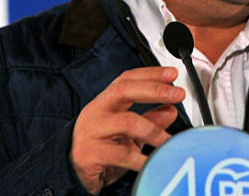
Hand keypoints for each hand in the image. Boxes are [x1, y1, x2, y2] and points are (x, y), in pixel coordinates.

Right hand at [70, 67, 185, 193]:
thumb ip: (150, 119)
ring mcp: (91, 131)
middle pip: (124, 90)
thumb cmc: (101, 149)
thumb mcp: (129, 133)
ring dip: (154, 131)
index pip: (127, 79)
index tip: (173, 74)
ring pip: (127, 122)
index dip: (151, 73)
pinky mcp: (89, 154)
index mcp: (106, 102)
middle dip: (154, 90)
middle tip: (178, 94)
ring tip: (168, 141)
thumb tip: (171, 110)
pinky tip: (152, 162)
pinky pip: (121, 154)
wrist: (71, 174)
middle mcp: (97, 111)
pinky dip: (142, 159)